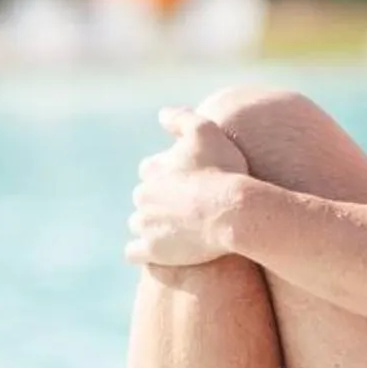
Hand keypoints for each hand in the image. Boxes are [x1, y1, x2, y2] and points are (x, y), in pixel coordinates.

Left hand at [125, 107, 248, 267]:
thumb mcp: (205, 131)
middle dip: (160, 202)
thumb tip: (162, 115)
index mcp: (152, 169)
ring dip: (153, 225)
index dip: (170, 175)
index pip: (151, 170)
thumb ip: (182, 118)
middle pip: (146, 198)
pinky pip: (135, 252)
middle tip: (187, 208)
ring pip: (140, 224)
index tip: (188, 182)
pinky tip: (160, 251)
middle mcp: (142, 196)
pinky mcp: (152, 251)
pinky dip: (143, 251)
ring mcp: (145, 225)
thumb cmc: (223, 170)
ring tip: (178, 231)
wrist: (231, 212)